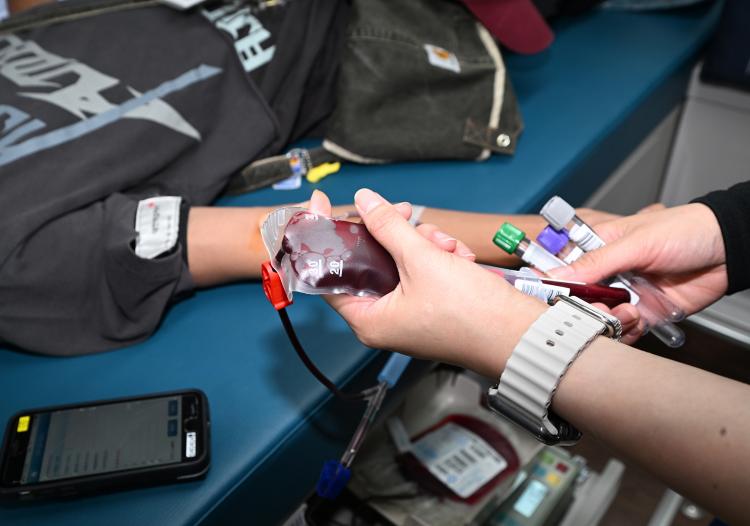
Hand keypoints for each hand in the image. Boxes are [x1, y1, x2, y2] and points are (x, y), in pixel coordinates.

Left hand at [318, 189, 546, 377]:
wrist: (519, 334)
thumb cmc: (471, 315)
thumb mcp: (422, 260)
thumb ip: (388, 227)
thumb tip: (365, 202)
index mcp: (368, 319)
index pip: (328, 273)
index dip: (326, 237)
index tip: (323, 205)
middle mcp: (383, 319)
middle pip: (369, 261)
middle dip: (393, 235)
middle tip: (406, 214)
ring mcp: (408, 312)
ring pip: (400, 261)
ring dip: (423, 244)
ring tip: (448, 248)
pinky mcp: (430, 304)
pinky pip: (422, 270)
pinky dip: (439, 257)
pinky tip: (459, 257)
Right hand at [548, 203, 727, 321]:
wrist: (730, 250)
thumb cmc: (686, 230)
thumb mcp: (636, 242)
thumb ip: (595, 262)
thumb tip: (556, 275)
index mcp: (599, 247)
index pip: (562, 266)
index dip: (549, 283)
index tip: (544, 297)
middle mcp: (608, 272)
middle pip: (577, 299)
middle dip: (580, 308)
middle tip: (591, 308)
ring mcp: (625, 294)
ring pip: (598, 317)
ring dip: (605, 321)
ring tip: (624, 313)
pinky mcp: (644, 313)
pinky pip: (624, 330)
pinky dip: (626, 332)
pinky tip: (635, 322)